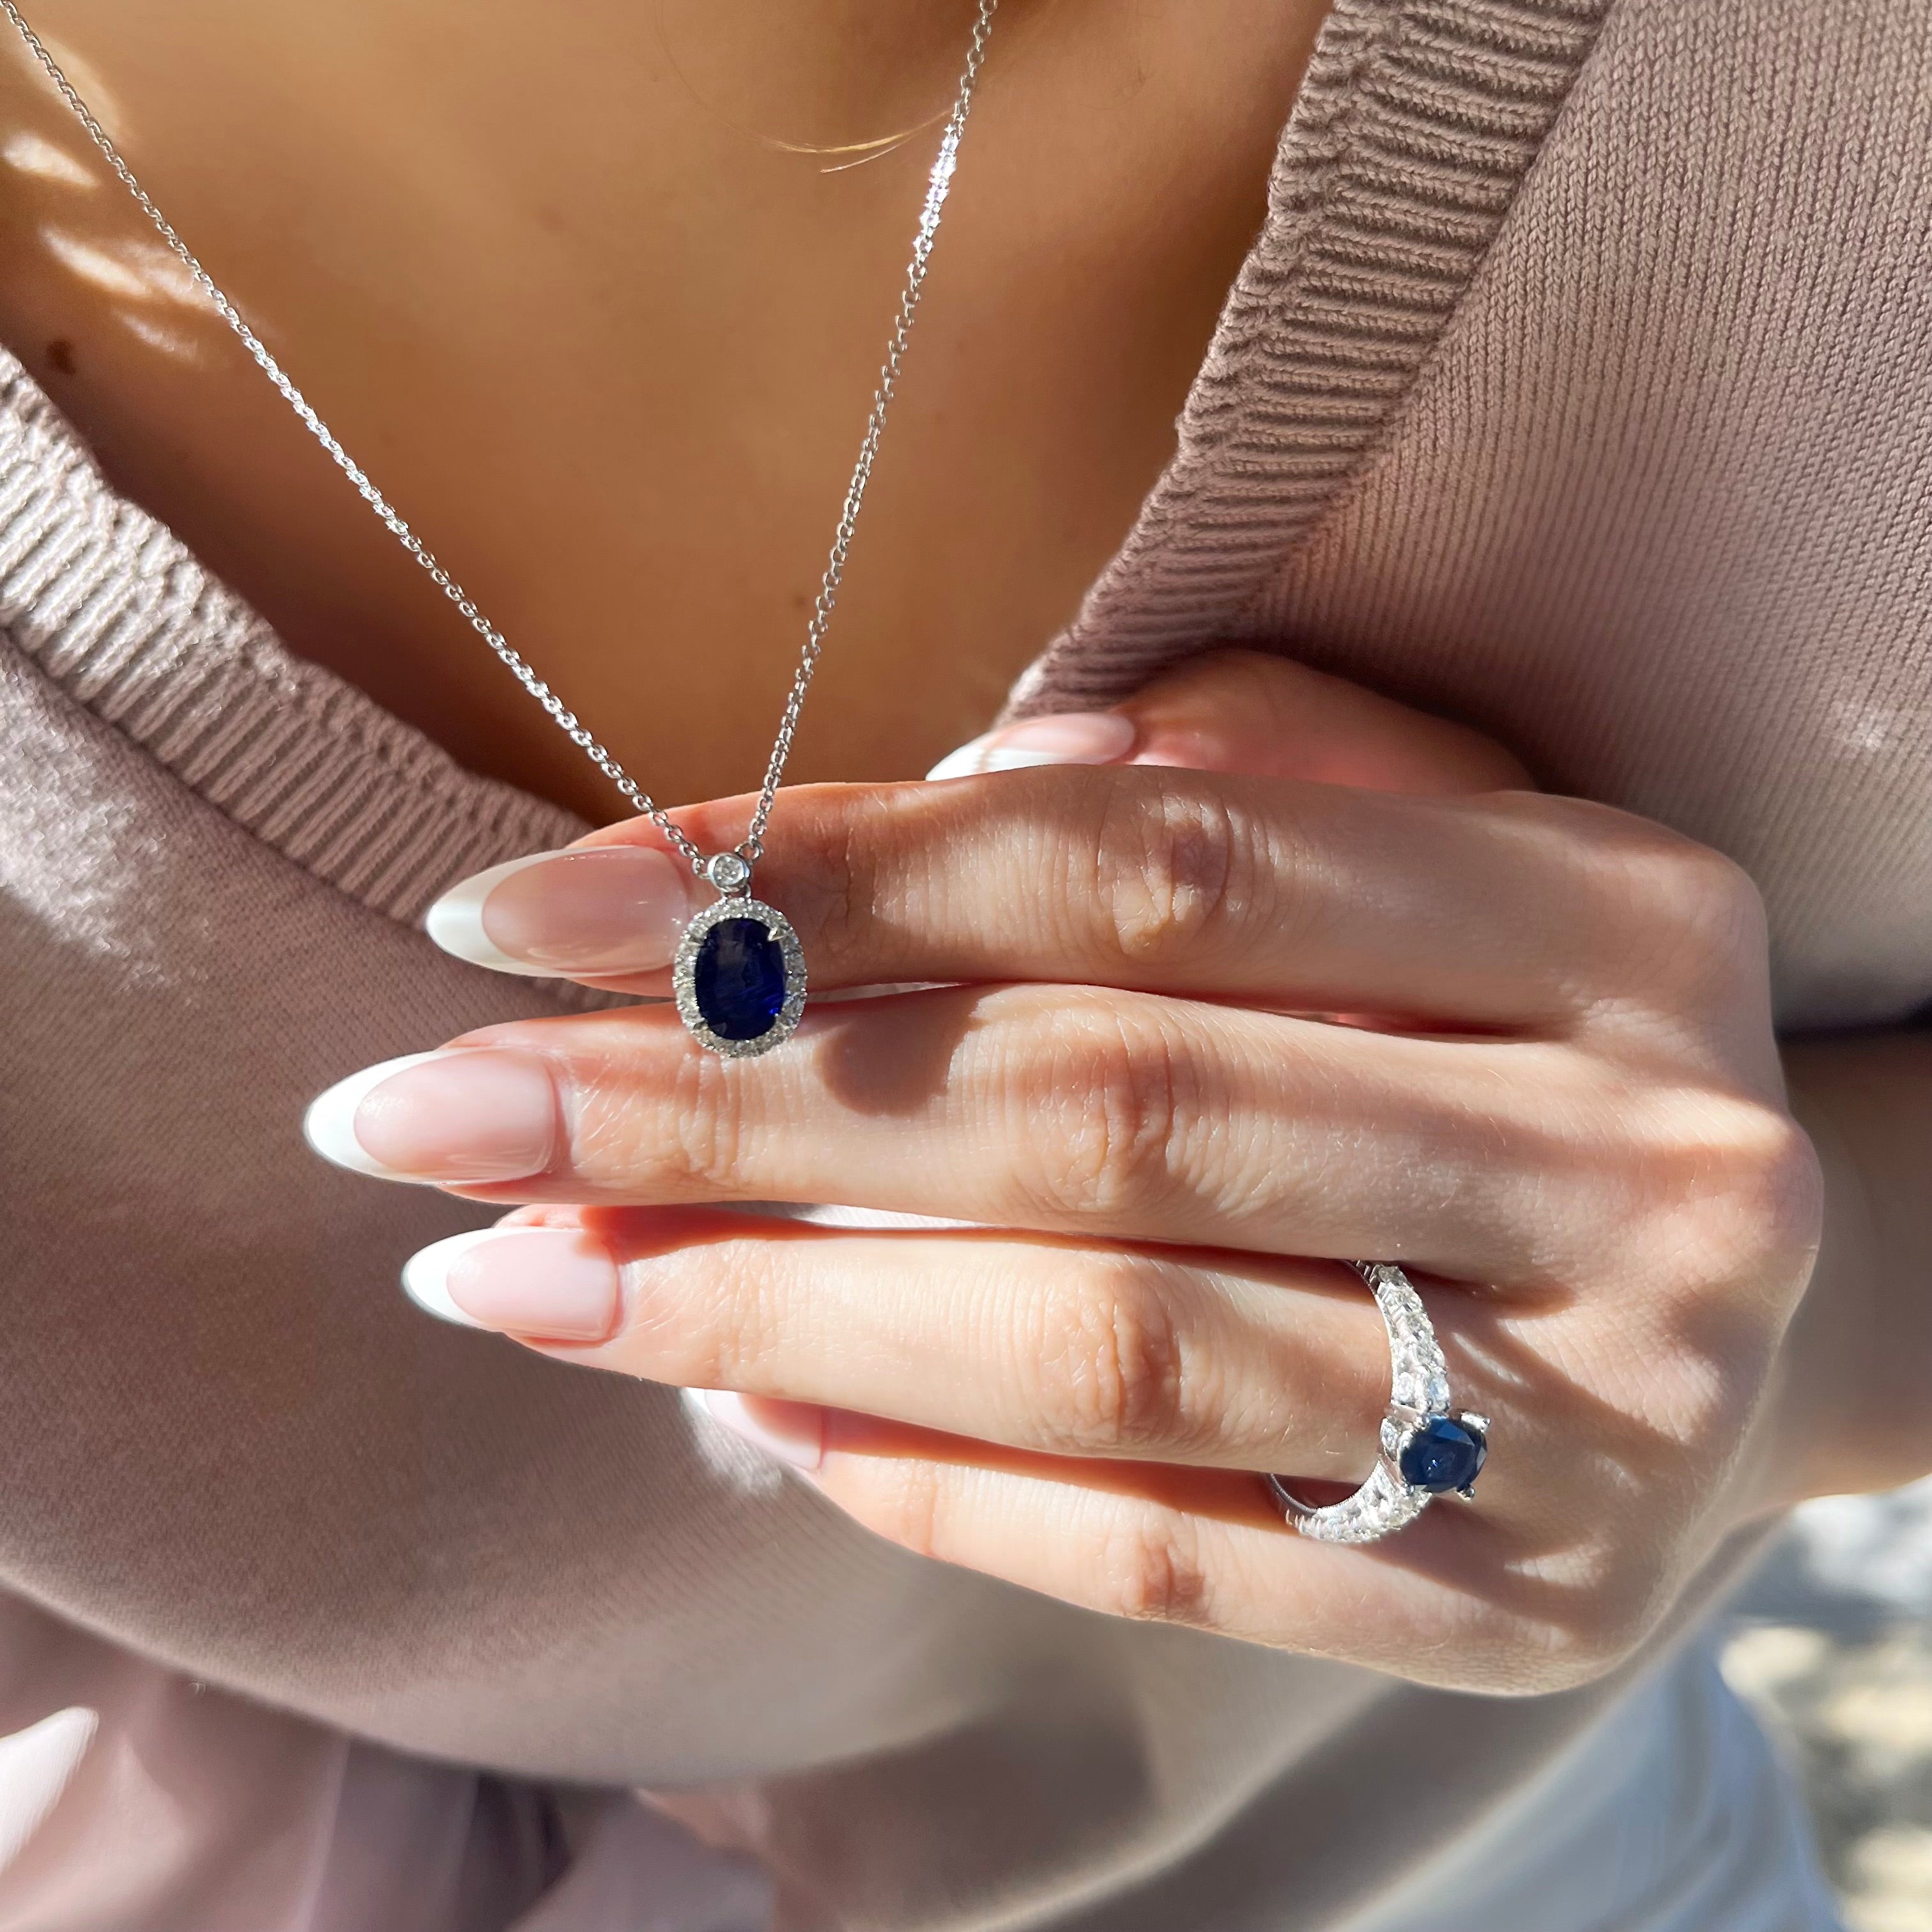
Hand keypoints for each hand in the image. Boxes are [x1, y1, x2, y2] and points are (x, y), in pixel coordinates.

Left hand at [305, 652, 1822, 1692]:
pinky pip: (1162, 1556)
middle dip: (718, 1102)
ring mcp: (1604, 1415)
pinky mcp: (1524, 1613)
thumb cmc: (1510, 1020)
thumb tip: (939, 802)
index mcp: (1605, 913)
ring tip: (515, 1273)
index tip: (524, 911)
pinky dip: (921, 1481)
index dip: (814, 875)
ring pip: (1104, 1346)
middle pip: (1092, 1107)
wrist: (1749, 1286)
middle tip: (431, 1110)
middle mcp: (1640, 1161)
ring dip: (763, 1310)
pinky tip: (736, 1409)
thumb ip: (1205, 784)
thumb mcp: (1418, 840)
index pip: (1141, 869)